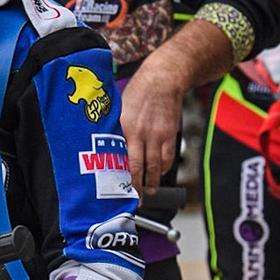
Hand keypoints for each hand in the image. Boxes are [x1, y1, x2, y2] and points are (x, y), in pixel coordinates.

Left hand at [118, 63, 182, 194]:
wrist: (163, 79)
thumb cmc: (139, 93)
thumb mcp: (120, 109)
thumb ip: (117, 129)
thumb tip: (109, 150)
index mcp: (122, 128)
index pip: (118, 159)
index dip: (116, 178)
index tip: (114, 190)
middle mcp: (139, 134)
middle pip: (136, 168)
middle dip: (135, 188)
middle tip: (134, 200)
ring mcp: (156, 135)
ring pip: (154, 167)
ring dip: (152, 182)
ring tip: (149, 191)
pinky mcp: (170, 135)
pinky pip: (167, 158)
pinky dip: (163, 169)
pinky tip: (159, 173)